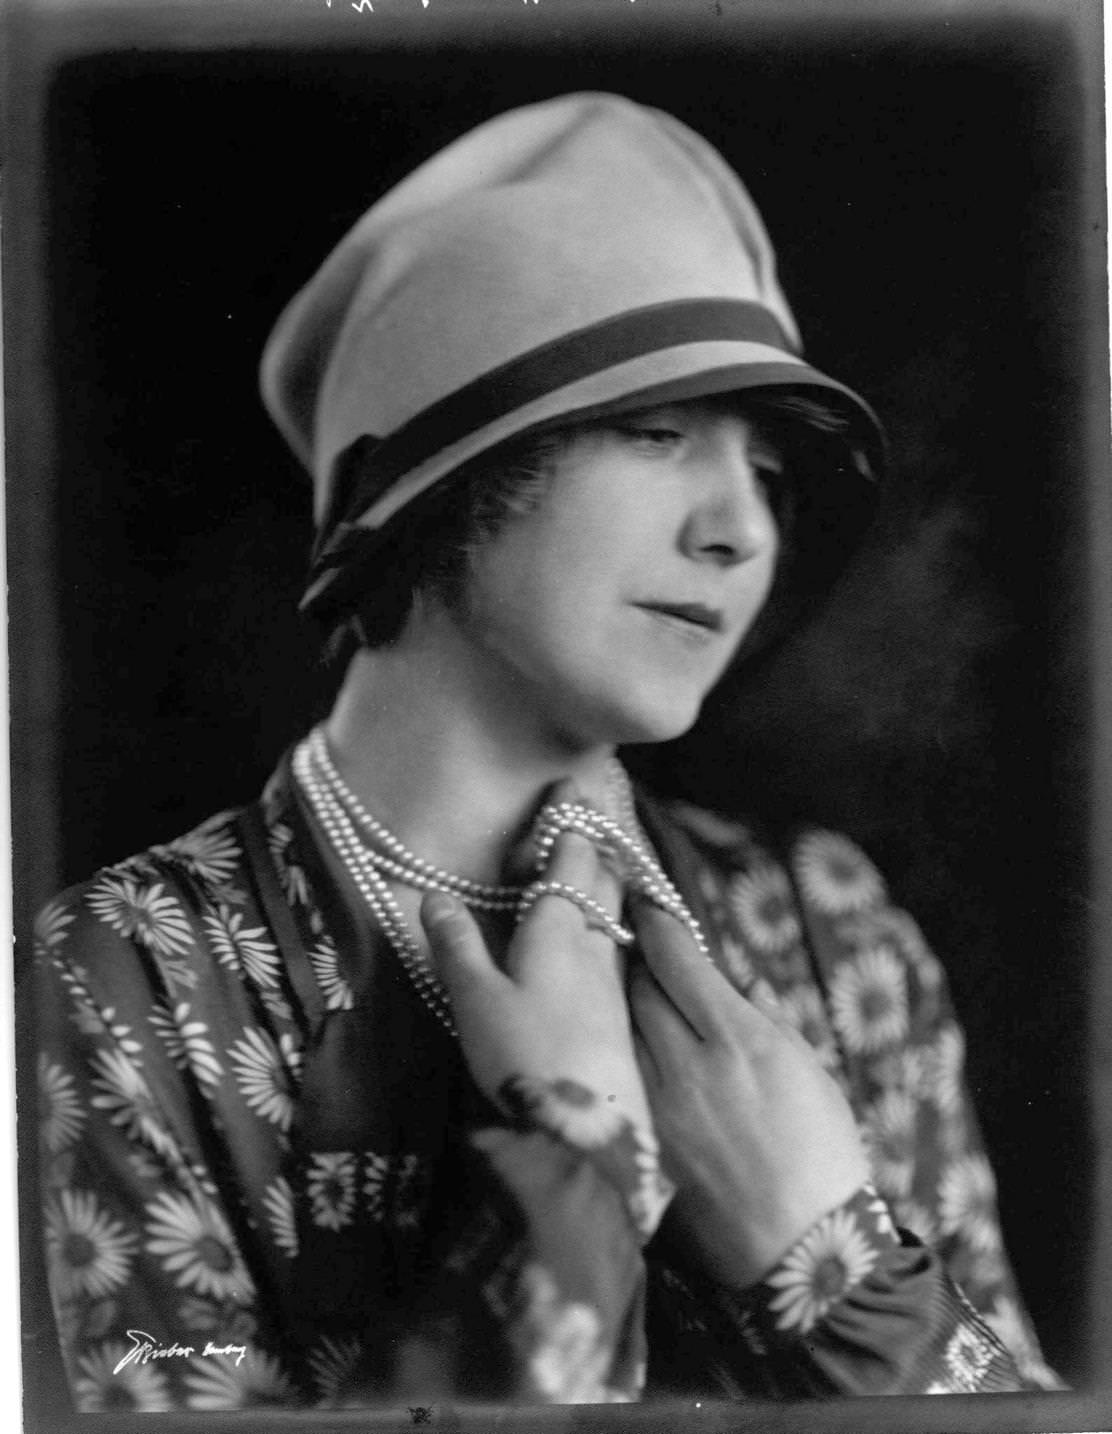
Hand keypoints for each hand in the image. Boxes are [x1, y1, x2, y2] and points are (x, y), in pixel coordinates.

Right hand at [420, 782, 650, 1135]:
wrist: (588, 1133)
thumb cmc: (525, 1058)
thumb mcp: (475, 1000)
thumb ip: (456, 945)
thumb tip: (434, 895)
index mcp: (558, 927)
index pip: (572, 856)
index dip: (570, 819)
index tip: (571, 786)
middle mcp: (594, 943)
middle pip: (602, 877)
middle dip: (593, 843)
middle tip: (581, 815)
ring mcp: (612, 978)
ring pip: (613, 911)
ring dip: (604, 880)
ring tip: (591, 863)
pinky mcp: (619, 1012)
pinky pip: (616, 944)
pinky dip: (607, 921)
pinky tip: (599, 937)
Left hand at [630, 900, 869, 1287]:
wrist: (802, 1251)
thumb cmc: (821, 1154)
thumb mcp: (805, 1068)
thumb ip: (759, 1017)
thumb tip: (725, 984)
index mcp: (739, 1038)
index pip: (676, 957)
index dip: (656, 920)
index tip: (645, 898)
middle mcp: (687, 1064)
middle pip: (635, 985)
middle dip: (632, 955)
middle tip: (628, 935)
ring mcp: (653, 1105)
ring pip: (616, 1027)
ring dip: (617, 1002)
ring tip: (618, 987)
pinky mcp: (637, 1140)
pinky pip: (616, 1075)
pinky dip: (616, 1052)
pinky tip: (616, 1045)